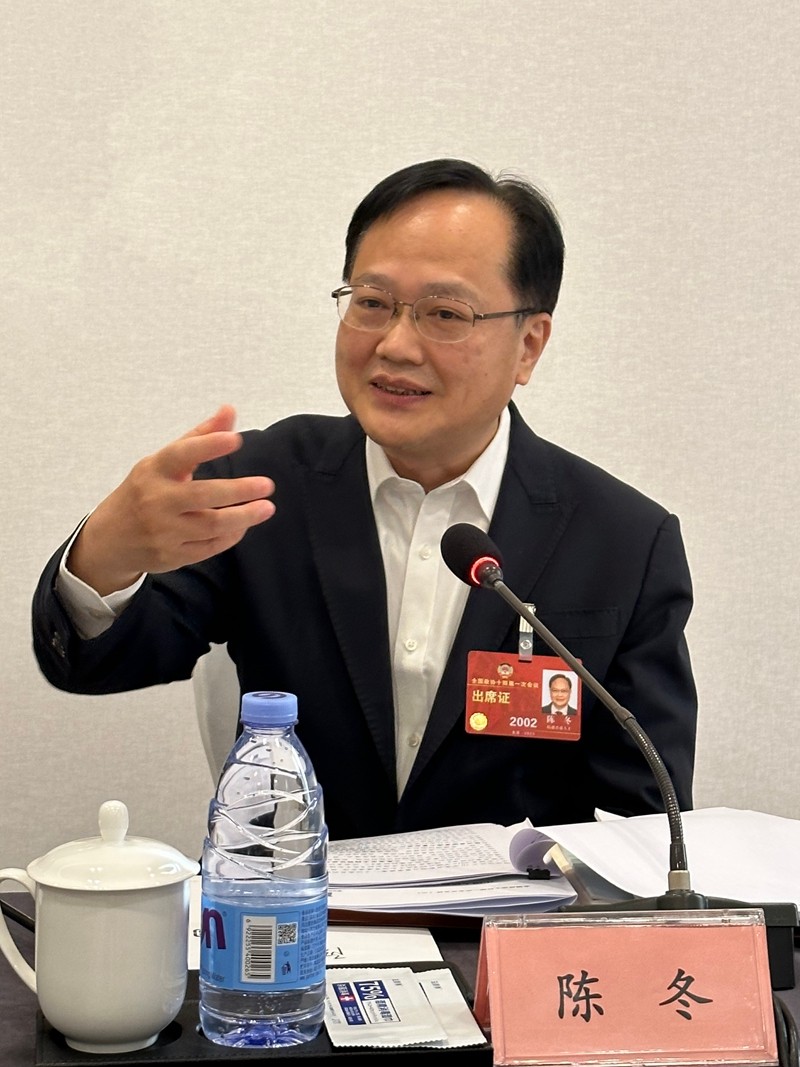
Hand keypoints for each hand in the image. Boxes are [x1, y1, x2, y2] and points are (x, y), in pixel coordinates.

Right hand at [68, 405, 275, 594]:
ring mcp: (162, 531)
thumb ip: (200, 437)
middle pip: (202, 495)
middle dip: (238, 490)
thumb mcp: (164, 462)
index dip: (209, 445)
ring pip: (211, 526)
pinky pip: (209, 547)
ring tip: (266, 508)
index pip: (181, 454)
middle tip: (267, 485)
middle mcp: (156, 501)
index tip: (236, 439)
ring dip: (243, 517)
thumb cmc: (146, 491)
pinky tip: (243, 525)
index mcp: (154, 471)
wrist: (110, 539)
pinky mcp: (171, 556)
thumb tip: (230, 410)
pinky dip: (231, 535)